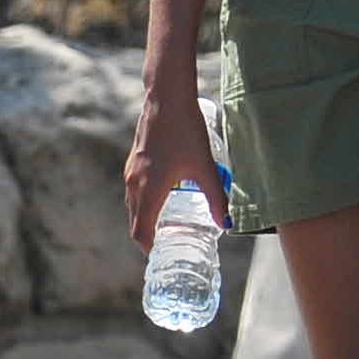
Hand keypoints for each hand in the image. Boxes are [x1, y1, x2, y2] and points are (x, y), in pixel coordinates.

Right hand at [122, 88, 229, 249]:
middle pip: (135, 220)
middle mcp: (134, 184)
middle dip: (147, 237)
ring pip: (133, 205)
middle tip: (166, 247)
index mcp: (149, 190)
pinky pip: (134, 191)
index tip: (160, 257)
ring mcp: (131, 172)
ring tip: (165, 228)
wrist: (166, 101)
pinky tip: (163, 199)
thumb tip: (227, 224)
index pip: (141, 230)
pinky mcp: (134, 161)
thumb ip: (216, 197)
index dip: (149, 248)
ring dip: (145, 219)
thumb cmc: (185, 133)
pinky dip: (143, 203)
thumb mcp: (205, 167)